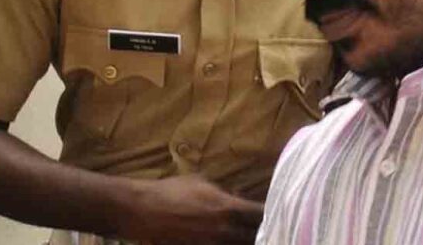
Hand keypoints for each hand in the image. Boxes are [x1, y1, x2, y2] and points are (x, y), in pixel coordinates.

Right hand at [118, 175, 263, 244]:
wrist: (143, 210)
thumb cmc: (172, 191)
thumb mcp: (202, 183)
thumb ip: (225, 191)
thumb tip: (240, 195)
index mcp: (228, 208)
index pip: (261, 214)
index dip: (274, 215)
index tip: (280, 212)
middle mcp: (224, 230)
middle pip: (256, 237)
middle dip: (267, 233)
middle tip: (274, 230)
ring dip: (248, 241)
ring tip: (258, 237)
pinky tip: (232, 241)